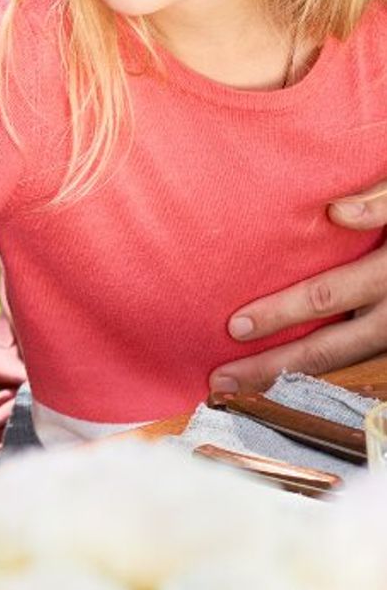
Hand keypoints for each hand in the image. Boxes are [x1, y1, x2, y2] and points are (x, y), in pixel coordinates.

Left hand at [211, 182, 386, 392]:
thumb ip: (382, 201)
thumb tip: (338, 213)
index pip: (327, 296)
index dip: (280, 313)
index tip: (234, 326)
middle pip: (330, 347)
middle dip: (274, 367)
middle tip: (222, 379)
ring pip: (345, 364)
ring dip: (293, 381)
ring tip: (243, 391)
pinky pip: (361, 367)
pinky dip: (323, 380)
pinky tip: (284, 386)